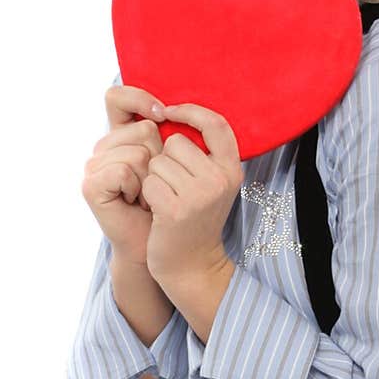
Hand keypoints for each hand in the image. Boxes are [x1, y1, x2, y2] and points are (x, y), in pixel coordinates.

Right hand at [80, 82, 167, 265]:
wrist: (166, 245)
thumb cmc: (176, 204)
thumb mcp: (183, 165)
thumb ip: (179, 134)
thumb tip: (174, 110)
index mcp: (123, 136)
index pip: (117, 97)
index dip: (139, 98)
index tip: (163, 113)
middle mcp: (105, 147)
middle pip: (144, 129)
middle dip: (164, 160)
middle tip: (160, 185)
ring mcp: (95, 166)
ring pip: (138, 152)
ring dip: (154, 180)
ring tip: (150, 197)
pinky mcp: (91, 186)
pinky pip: (123, 171)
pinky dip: (137, 189)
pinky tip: (135, 202)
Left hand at [142, 104, 243, 289]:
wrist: (192, 266)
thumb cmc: (195, 220)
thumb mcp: (212, 185)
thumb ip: (205, 155)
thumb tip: (176, 113)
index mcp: (231, 170)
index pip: (216, 124)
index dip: (191, 111)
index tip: (170, 112)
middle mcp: (220, 180)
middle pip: (176, 142)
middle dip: (165, 159)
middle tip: (173, 187)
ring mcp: (199, 196)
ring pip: (159, 162)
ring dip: (155, 179)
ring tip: (167, 200)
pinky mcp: (176, 210)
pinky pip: (149, 182)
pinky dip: (147, 195)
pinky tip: (158, 211)